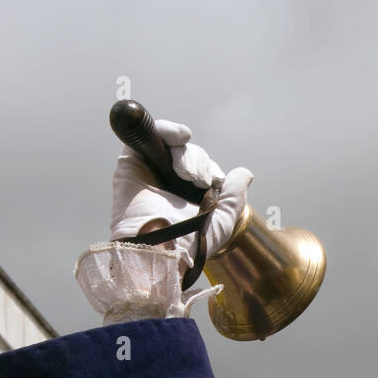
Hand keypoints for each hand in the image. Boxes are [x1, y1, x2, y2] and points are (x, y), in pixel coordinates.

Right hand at [109, 119, 252, 263]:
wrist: (160, 247)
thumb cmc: (190, 244)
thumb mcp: (222, 222)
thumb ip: (233, 197)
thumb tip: (245, 174)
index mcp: (188, 197)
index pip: (203, 169)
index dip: (210, 171)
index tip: (213, 184)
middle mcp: (168, 183)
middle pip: (190, 155)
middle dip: (199, 165)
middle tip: (198, 182)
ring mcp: (149, 171)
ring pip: (174, 145)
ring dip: (187, 155)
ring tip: (187, 174)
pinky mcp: (132, 162)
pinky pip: (151, 133)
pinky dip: (168, 130)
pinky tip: (181, 137)